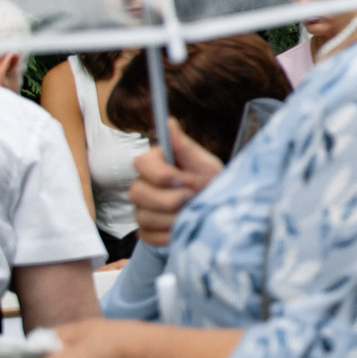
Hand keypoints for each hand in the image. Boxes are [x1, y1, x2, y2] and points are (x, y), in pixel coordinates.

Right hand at [129, 121, 224, 246]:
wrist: (219, 213)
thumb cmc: (212, 183)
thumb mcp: (205, 165)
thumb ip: (185, 147)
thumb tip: (169, 121)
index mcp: (156, 164)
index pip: (140, 163)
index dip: (159, 173)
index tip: (182, 179)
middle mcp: (143, 186)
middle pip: (137, 192)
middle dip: (167, 199)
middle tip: (191, 200)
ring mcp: (142, 209)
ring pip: (143, 216)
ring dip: (172, 218)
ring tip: (192, 215)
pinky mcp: (146, 231)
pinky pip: (148, 236)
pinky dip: (168, 235)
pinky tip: (183, 229)